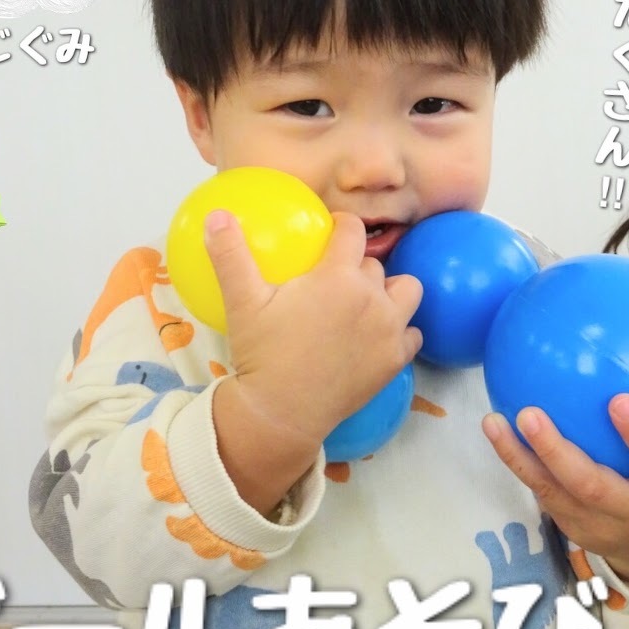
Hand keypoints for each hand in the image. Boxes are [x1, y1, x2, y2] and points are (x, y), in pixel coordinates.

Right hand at [206, 208, 422, 449]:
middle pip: (374, 264)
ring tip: (368, 302)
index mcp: (338, 276)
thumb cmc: (262, 354)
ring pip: (407, 291)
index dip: (343, 226)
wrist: (282, 413)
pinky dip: (400, 331)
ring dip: (391, 291)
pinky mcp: (395, 360)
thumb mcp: (242, 301)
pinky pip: (413, 333)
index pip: (353, 231)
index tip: (332, 234)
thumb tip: (216, 215)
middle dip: (357, 266)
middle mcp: (372, 298)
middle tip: (335, 282)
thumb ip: (230, 255)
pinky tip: (378, 336)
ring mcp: (389, 330)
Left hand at [481, 367, 628, 585]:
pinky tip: (495, 427)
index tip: (620, 400)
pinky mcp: (570, 529)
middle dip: (557, 453)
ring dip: (518, 459)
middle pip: (592, 488)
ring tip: (493, 421)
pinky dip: (516, 463)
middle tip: (529, 414)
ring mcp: (597, 527)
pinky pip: (539, 494)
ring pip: (553, 495)